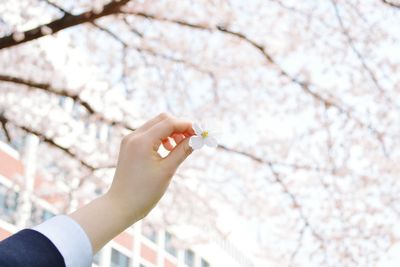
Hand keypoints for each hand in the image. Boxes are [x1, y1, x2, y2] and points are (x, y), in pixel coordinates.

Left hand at [69, 113, 194, 252]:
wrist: (121, 206)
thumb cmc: (144, 192)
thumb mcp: (167, 170)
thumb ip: (182, 151)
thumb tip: (196, 139)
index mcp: (142, 141)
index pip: (169, 123)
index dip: (187, 126)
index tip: (200, 133)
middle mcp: (133, 136)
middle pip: (162, 119)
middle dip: (179, 126)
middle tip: (193, 138)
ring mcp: (130, 140)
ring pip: (156, 125)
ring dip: (171, 132)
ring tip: (181, 146)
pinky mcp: (129, 146)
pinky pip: (149, 134)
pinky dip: (161, 137)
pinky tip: (169, 149)